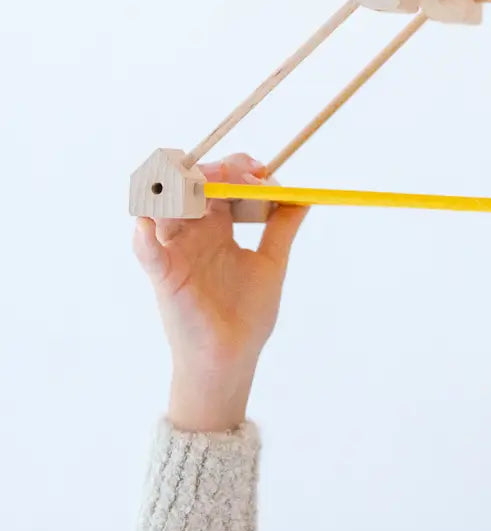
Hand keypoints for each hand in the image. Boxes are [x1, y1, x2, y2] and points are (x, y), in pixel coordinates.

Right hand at [133, 153, 307, 431]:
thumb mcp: (271, 262)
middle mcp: (193, 234)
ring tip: (203, 183)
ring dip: (180, 190)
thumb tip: (305, 197)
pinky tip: (147, 224)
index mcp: (216, 228)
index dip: (236, 169)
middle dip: (216, 171)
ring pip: (165, 209)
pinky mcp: (165, 278)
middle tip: (243, 175)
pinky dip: (144, 238)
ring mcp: (176, 253)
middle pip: (192, 187)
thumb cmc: (246, 315)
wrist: (232, 360)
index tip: (261, 171)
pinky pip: (148, 254)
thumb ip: (282, 228)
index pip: (218, 183)